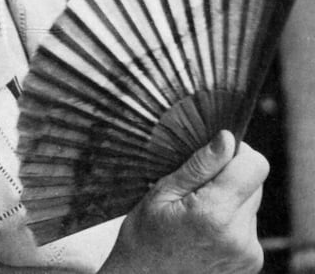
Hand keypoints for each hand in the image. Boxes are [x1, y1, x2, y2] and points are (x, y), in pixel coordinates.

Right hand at [101, 130, 269, 273]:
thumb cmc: (145, 233)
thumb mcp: (163, 191)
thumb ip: (199, 165)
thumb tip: (227, 138)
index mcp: (216, 214)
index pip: (255, 165)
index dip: (237, 152)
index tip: (214, 154)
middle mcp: (239, 236)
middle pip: (254, 182)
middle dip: (230, 175)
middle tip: (196, 186)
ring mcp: (247, 253)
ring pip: (251, 201)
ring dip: (231, 198)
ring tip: (197, 210)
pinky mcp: (250, 262)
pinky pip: (249, 223)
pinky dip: (232, 218)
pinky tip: (206, 227)